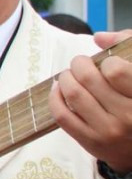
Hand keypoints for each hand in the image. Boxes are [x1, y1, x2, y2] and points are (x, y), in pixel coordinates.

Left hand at [51, 30, 131, 172]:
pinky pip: (62, 116)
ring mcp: (108, 130)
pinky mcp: (91, 142)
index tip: (106, 63)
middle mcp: (128, 115)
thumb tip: (99, 36)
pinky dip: (54, 98)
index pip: (116, 70)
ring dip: (65, 79)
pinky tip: (58, 90)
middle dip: (79, 65)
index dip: (106, 61)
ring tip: (68, 76)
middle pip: (89, 79)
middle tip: (79, 64)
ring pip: (74, 95)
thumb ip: (126, 47)